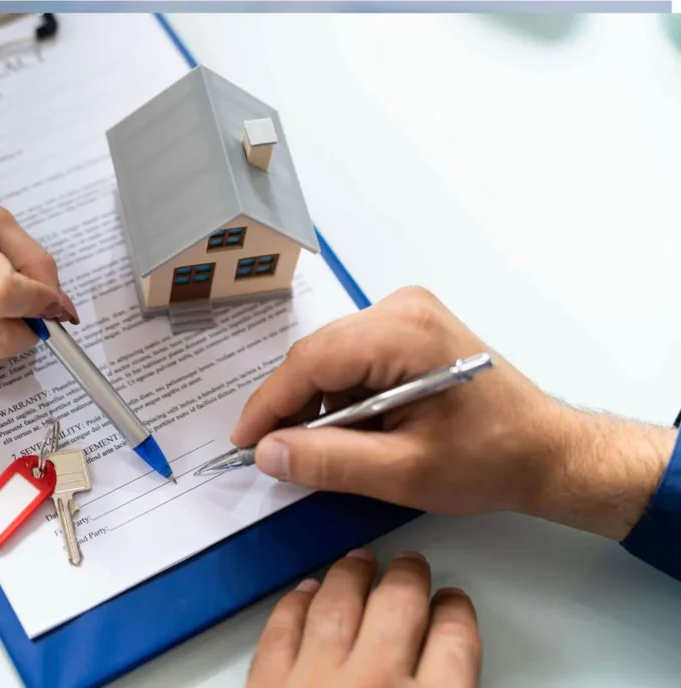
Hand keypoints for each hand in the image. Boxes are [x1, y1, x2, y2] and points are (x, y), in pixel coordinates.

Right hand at [232, 286, 675, 539]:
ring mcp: (407, 311)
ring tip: (322, 448)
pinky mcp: (411, 326)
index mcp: (402, 333)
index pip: (311, 361)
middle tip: (277, 452)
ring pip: (332, 355)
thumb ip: (329, 463)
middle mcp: (401, 307)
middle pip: (318, 354)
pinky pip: (353, 356)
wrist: (546, 450)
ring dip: (318, 402)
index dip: (269, 404)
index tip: (244, 442)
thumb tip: (267, 452)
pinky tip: (352, 428)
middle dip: (292, 405)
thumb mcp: (403, 472)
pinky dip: (342, 393)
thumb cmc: (488, 460)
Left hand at [248, 549, 480, 687]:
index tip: (452, 603)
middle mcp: (375, 684)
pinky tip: (306, 592)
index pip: (455, 641)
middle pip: (398, 607)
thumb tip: (448, 673)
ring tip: (360, 561)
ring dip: (351, 576)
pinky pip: (282, 632)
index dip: (456, 614)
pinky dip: (296, 606)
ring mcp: (316, 682)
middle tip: (410, 566)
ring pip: (338, 605)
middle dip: (407, 578)